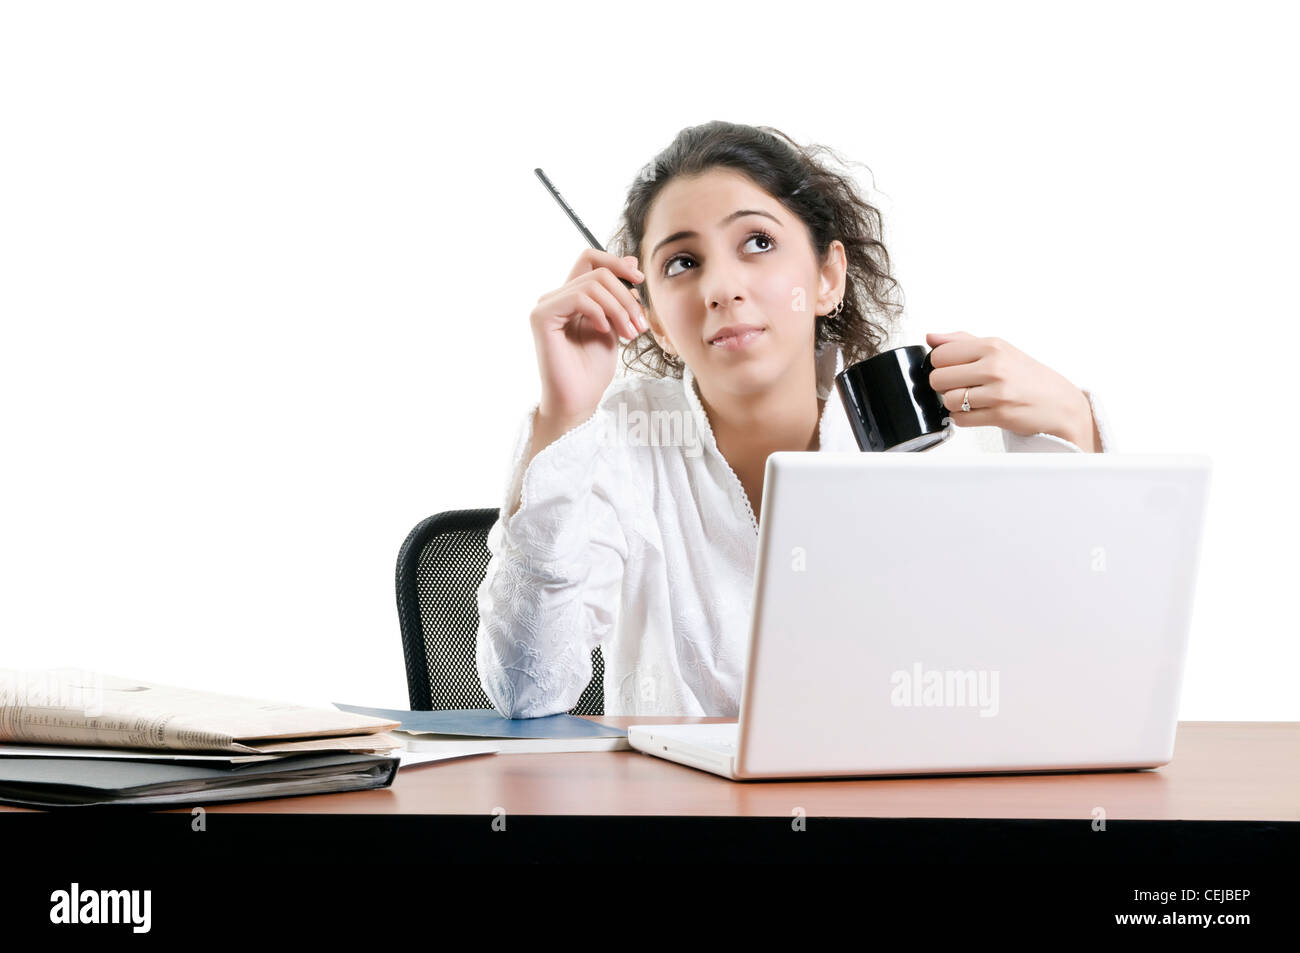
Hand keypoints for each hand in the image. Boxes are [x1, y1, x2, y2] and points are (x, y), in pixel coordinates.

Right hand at [529, 249, 649, 425]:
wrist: (579, 399)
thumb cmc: (593, 369)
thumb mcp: (615, 324)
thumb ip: (618, 295)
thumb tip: (630, 261)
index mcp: (570, 297)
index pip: (590, 258)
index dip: (616, 262)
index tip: (639, 281)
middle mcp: (555, 297)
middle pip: (598, 272)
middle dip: (626, 296)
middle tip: (639, 324)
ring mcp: (546, 306)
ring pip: (592, 284)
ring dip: (619, 308)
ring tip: (628, 333)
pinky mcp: (541, 317)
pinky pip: (577, 297)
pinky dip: (599, 312)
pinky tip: (604, 331)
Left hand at [925, 331, 1095, 449]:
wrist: (1060, 403)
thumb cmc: (1028, 376)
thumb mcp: (999, 349)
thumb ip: (962, 341)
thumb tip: (931, 338)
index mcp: (992, 346)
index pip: (940, 354)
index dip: (940, 365)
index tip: (951, 369)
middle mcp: (995, 366)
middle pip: (938, 378)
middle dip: (943, 386)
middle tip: (960, 386)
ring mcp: (998, 392)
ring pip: (948, 400)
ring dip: (953, 404)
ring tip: (969, 400)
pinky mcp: (1000, 415)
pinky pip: (961, 419)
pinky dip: (963, 418)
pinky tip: (977, 411)